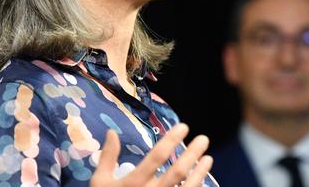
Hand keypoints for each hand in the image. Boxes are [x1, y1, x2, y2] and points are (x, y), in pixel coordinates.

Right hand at [90, 123, 213, 186]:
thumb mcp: (100, 183)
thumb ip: (108, 158)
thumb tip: (111, 132)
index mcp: (133, 183)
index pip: (157, 156)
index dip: (172, 140)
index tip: (184, 127)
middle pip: (178, 171)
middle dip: (193, 153)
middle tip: (204, 139)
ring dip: (200, 173)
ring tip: (208, 158)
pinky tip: (201, 180)